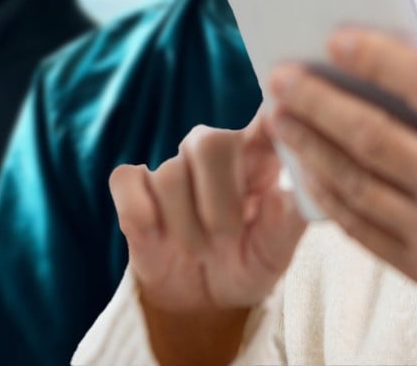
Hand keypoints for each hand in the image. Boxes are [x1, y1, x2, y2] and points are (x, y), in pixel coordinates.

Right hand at [109, 113, 306, 364]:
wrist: (203, 300)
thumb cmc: (248, 262)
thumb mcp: (277, 252)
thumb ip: (289, 222)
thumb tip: (290, 191)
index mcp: (259, 157)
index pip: (266, 121)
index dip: (269, 116)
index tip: (272, 129)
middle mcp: (217, 152)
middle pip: (210, 140)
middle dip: (217, 199)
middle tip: (226, 237)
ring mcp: (174, 166)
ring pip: (169, 172)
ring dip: (184, 224)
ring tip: (200, 250)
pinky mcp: (135, 187)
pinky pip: (126, 180)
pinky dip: (139, 211)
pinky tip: (156, 235)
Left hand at [268, 29, 416, 364]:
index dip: (379, 59)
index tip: (339, 40)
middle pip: (374, 136)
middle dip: (320, 102)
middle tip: (283, 78)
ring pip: (356, 183)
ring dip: (311, 147)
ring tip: (282, 119)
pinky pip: (361, 229)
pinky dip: (330, 197)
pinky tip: (307, 171)